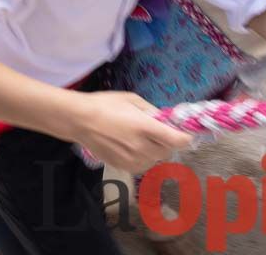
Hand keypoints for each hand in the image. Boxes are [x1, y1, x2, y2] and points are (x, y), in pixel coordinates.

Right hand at [67, 92, 193, 172]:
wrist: (80, 121)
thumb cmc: (105, 105)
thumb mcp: (132, 100)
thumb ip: (152, 111)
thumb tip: (165, 119)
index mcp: (145, 128)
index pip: (177, 140)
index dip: (185, 137)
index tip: (185, 133)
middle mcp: (141, 147)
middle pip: (168, 152)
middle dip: (169, 143)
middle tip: (161, 133)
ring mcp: (131, 159)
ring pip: (156, 161)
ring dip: (156, 152)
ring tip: (146, 140)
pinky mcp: (122, 166)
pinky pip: (143, 166)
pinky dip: (145, 159)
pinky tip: (135, 148)